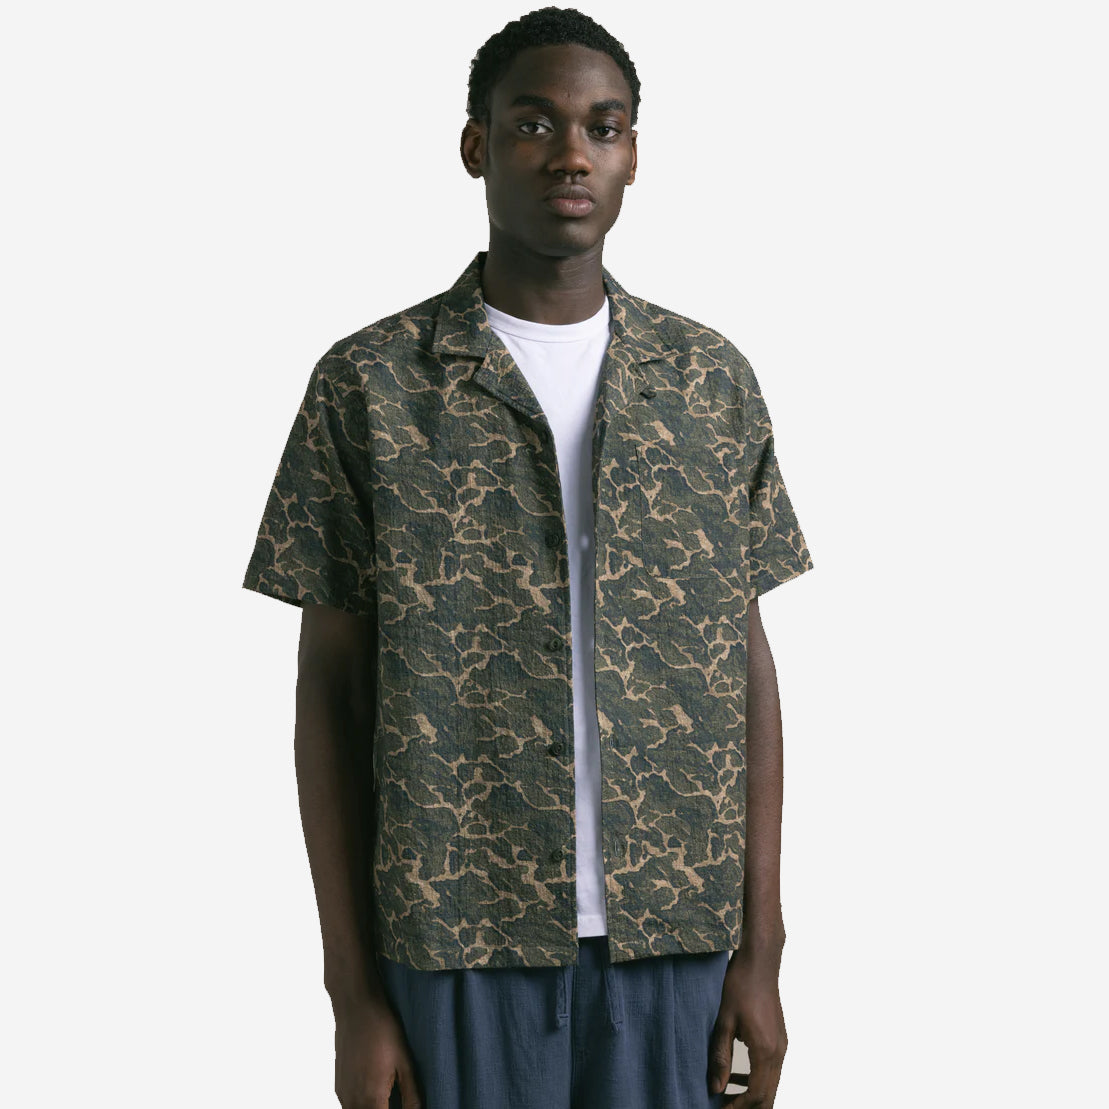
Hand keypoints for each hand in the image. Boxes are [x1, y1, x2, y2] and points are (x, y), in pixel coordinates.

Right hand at [333, 994, 422, 1107]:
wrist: (356, 1006)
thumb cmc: (382, 1029)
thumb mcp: (405, 1062)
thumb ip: (412, 1095)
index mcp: (371, 1099)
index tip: (404, 1107)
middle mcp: (352, 1101)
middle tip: (398, 1102)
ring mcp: (342, 1093)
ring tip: (389, 1098)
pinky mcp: (338, 1085)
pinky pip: (349, 1106)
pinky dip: (362, 1105)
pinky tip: (376, 1092)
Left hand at [707, 947, 787, 1106]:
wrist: (760, 960)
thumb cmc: (740, 984)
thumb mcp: (724, 1020)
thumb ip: (720, 1056)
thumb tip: (715, 1088)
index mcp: (765, 1049)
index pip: (755, 1095)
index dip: (737, 1108)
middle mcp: (779, 1051)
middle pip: (768, 1096)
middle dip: (747, 1107)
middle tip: (724, 1107)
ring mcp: (782, 1045)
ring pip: (771, 1084)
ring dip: (751, 1095)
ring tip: (726, 1096)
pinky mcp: (779, 1038)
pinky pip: (771, 1069)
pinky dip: (756, 1079)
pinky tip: (736, 1076)